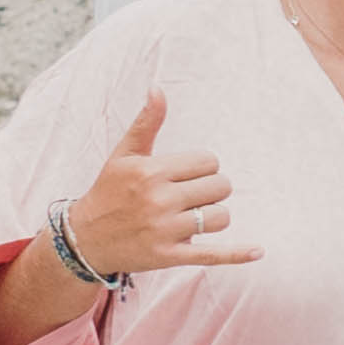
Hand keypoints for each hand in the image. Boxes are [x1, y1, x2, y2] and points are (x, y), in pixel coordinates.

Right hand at [60, 94, 254, 280]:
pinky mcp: (169, 255)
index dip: (202, 168)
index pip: (209, 162)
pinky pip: (213, 254)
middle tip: (187, 196)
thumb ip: (146, 123)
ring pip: (220, 216)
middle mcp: (159, 200)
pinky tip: (258, 251)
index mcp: (151, 171)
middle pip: (219, 187)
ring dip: (213, 216)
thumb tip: (157, 89)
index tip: (184, 175)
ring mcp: (165, 230)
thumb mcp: (124, 155)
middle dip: (210, 190)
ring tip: (191, 217)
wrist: (85, 239)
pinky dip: (237, 254)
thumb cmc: (109, 191)